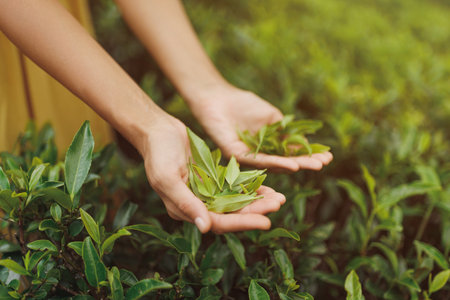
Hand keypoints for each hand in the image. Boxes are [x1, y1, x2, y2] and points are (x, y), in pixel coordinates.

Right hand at [138, 113, 285, 232]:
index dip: (243, 223)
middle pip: (231, 214)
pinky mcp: (212, 178)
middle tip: (279, 204)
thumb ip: (186, 203)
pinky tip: (266, 186)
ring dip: (256, 200)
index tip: (266, 221)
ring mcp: (205, 192)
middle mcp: (196, 204)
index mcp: (183, 209)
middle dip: (256, 211)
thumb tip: (205, 227)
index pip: (218, 222)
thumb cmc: (158, 152)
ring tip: (279, 198)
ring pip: (236, 202)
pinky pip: (234, 186)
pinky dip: (249, 187)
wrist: (157, 129)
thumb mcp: (168, 178)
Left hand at [187, 84, 332, 171]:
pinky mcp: (236, 156)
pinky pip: (258, 161)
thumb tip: (304, 145)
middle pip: (285, 163)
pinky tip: (291, 164)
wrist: (219, 97)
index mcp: (269, 145)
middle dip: (306, 163)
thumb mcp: (271, 117)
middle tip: (324, 164)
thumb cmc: (244, 104)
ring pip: (273, 165)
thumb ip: (285, 132)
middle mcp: (260, 154)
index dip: (309, 155)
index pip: (292, 153)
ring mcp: (248, 157)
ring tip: (313, 165)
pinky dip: (275, 163)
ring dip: (294, 165)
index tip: (328, 156)